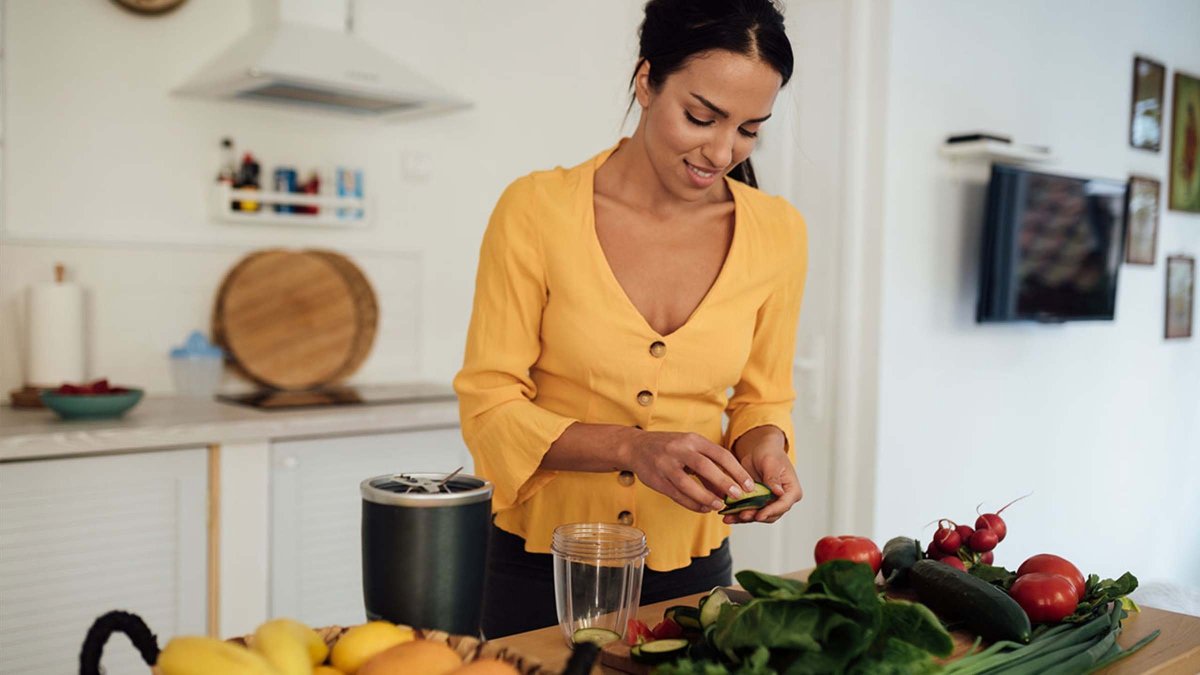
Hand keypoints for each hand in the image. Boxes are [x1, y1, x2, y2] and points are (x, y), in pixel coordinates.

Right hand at [622, 430, 755, 513]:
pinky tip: (702, 508)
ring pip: (688, 483)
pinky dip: (691, 503)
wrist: (635, 446)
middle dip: (724, 482)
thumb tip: (729, 488)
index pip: (720, 454)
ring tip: (718, 506)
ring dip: (706, 497)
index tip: (748, 485)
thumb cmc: (669, 448)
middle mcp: (679, 449)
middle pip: (705, 466)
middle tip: (738, 496)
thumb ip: (709, 465)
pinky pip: (676, 494)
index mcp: (693, 439)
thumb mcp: (690, 447)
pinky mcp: (656, 479)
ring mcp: (666, 464)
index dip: (736, 470)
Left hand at [723, 426, 802, 524]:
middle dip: (755, 516)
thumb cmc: (769, 453)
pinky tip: (728, 515)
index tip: (759, 515)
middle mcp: (782, 500)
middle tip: (742, 515)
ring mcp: (769, 503)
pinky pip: (748, 511)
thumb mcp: (771, 462)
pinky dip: (737, 514)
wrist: (759, 451)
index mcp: (791, 491)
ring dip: (743, 518)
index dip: (770, 511)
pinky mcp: (757, 503)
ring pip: (758, 516)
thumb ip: (773, 477)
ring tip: (730, 517)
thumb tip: (779, 492)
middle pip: (770, 514)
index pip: (783, 505)